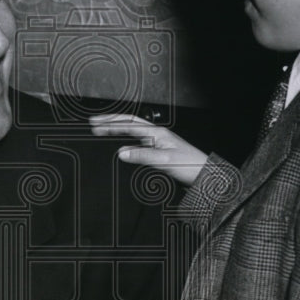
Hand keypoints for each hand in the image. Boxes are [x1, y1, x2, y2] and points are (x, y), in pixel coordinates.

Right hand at [89, 114, 208, 186]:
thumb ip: (142, 156)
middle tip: (94, 123)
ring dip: (118, 131)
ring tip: (103, 131)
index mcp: (157, 133)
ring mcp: (158, 143)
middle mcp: (157, 136)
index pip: (129, 124)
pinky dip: (126, 142)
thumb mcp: (164, 160)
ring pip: (133, 133)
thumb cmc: (190, 165)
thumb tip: (121, 152)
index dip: (111, 123)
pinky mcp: (160, 153)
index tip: (95, 124)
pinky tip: (122, 147)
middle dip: (111, 122)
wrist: (204, 176)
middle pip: (130, 124)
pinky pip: (138, 144)